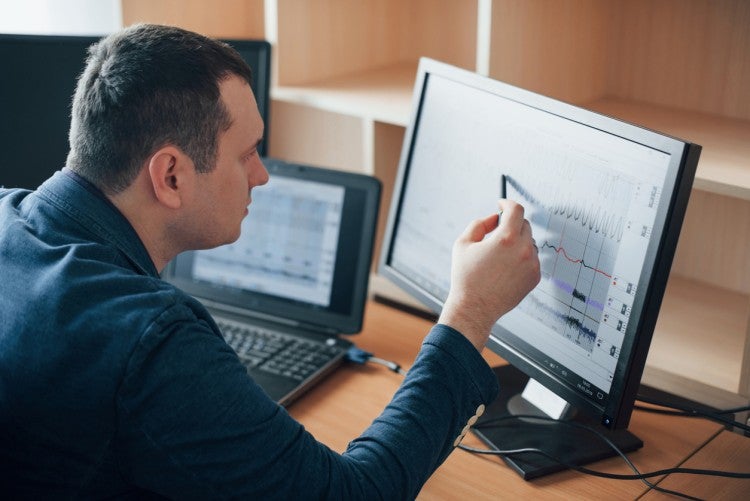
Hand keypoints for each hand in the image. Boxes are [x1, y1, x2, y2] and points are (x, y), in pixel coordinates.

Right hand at [438, 199, 540, 350]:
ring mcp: (532, 264)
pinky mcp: (535, 277)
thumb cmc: (466, 277)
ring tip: (499, 256)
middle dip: (511, 224)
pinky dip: (522, 257)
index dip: (508, 203)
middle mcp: (523, 250)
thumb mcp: (463, 244)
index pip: (516, 210)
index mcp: (506, 239)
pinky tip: (505, 268)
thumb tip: (494, 217)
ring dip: (517, 241)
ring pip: (530, 242)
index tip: (502, 205)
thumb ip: (480, 223)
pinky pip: (532, 258)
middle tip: (496, 232)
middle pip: (524, 224)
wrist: (474, 308)